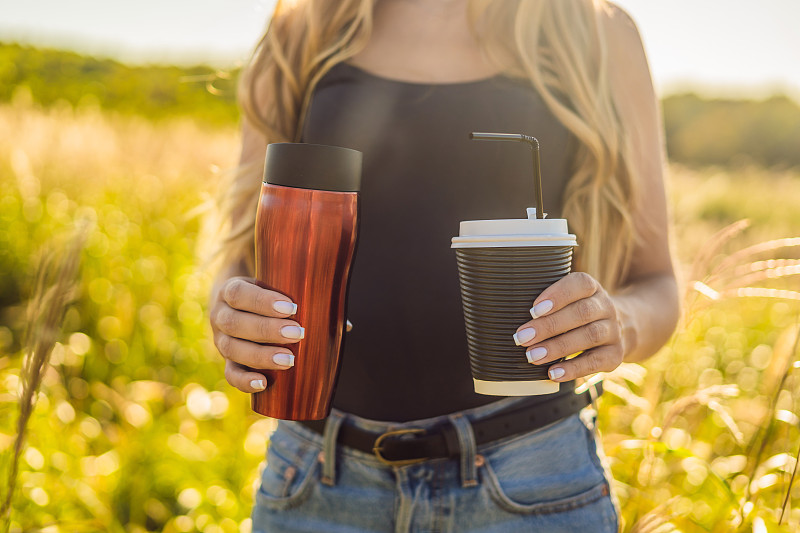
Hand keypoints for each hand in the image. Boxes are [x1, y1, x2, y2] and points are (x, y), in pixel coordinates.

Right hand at [210, 277, 303, 392]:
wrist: (238, 305)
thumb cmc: (266, 295)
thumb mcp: (275, 286)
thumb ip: (302, 297)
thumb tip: (344, 324)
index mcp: (229, 291)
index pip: (238, 294)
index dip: (262, 302)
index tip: (291, 307)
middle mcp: (220, 315)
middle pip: (235, 323)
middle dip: (267, 330)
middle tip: (298, 333)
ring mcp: (221, 340)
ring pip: (232, 349)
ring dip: (261, 355)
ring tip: (289, 359)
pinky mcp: (227, 361)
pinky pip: (230, 373)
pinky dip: (244, 381)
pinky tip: (263, 383)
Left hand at [512, 272, 623, 381]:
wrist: (620, 328)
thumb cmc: (577, 312)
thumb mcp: (570, 300)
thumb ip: (547, 304)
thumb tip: (507, 313)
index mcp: (592, 288)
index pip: (580, 284)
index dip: (557, 295)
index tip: (533, 309)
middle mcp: (606, 307)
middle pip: (581, 313)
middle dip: (548, 326)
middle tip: (522, 337)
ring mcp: (613, 331)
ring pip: (589, 336)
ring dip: (557, 347)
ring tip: (532, 356)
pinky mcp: (615, 354)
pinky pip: (596, 362)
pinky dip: (573, 368)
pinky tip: (553, 373)